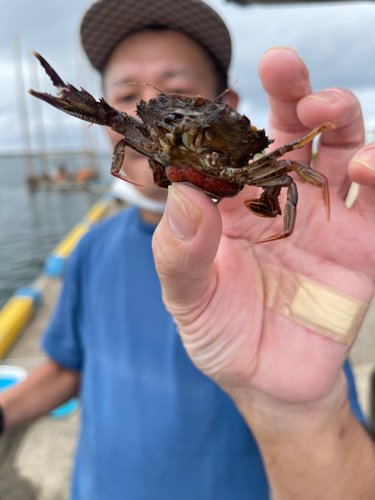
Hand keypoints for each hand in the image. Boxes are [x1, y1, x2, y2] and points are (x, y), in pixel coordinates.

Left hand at [152, 47, 374, 413]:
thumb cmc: (222, 335)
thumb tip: (183, 195)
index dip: (232, 116)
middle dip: (293, 95)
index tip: (224, 92)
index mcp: (232, 207)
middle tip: (284, 70)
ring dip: (337, 119)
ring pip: (340, 151)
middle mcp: (279, 203)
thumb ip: (181, 254)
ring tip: (323, 110)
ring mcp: (323, 220)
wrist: (269, 382)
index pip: (234, 148)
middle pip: (292, 133)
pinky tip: (363, 166)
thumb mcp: (188, 300)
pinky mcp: (360, 245)